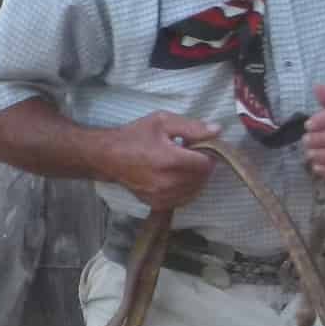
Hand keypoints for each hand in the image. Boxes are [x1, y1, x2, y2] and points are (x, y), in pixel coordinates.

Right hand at [100, 112, 218, 208]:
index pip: (206, 164)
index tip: (198, 146)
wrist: (106, 156)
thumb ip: (192, 127)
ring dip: (194, 177)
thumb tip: (218, 131)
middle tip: (188, 153)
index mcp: (170, 160)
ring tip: (180, 164)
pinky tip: (175, 176)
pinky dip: (185, 188)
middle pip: (202, 178)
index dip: (207, 154)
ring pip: (195, 190)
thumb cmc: (134, 136)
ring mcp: (162, 196)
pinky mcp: (157, 204)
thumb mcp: (162, 122)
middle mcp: (167, 182)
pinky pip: (183, 198)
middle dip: (201, 165)